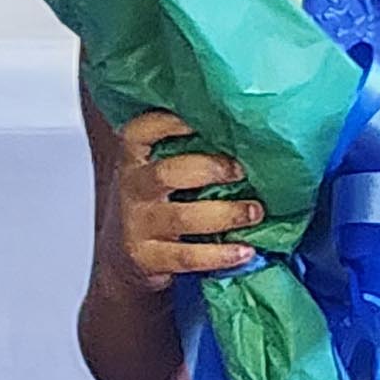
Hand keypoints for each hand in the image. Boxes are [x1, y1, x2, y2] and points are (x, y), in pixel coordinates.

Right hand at [107, 110, 265, 292]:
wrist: (124, 254)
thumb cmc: (153, 202)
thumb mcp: (155, 171)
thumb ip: (185, 153)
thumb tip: (241, 136)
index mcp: (133, 157)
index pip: (142, 131)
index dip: (171, 123)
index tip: (207, 121)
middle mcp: (132, 187)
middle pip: (167, 174)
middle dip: (209, 169)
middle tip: (241, 171)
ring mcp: (137, 225)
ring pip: (182, 217)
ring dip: (225, 214)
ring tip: (254, 212)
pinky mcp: (147, 258)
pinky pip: (187, 257)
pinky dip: (219, 254)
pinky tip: (244, 251)